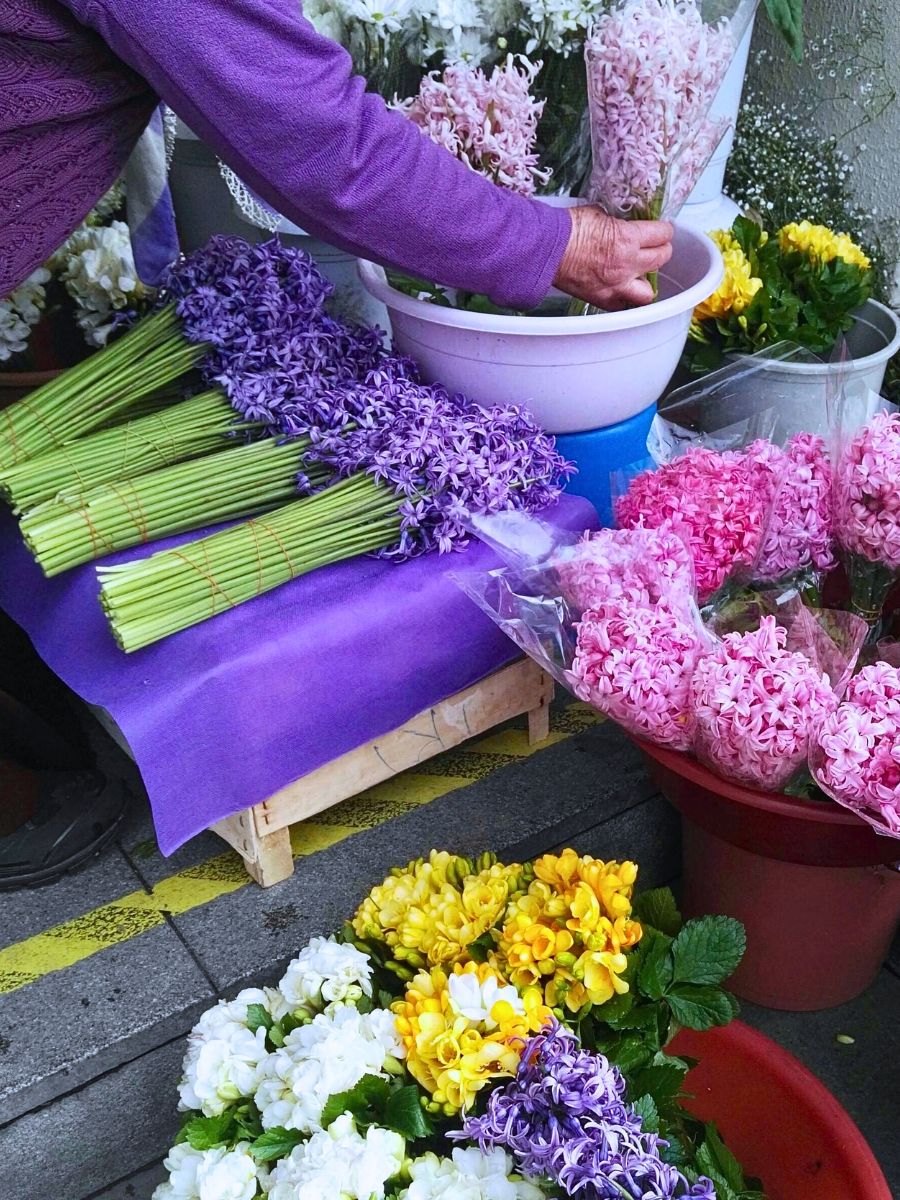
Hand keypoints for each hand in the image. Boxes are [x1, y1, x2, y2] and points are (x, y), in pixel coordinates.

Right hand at [554, 204, 673, 309]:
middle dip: (661, 250)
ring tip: (642, 272)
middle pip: (661, 259)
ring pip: (648, 291)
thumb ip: (618, 223)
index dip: (664, 230)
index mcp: (627, 239)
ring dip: (648, 280)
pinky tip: (623, 289)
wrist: (546, 249)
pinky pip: (624, 305)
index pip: (662, 234)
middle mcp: (626, 265)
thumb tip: (625, 224)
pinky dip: (626, 298)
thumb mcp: (599, 213)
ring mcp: (616, 286)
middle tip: (656, 247)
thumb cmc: (567, 230)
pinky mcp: (602, 299)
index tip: (661, 230)